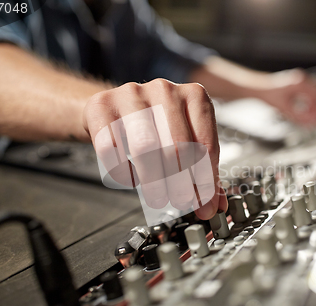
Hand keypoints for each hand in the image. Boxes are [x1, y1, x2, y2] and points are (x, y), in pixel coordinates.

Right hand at [82, 79, 227, 220]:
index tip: (203, 201)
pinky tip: (131, 180)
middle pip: (177, 147)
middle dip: (181, 183)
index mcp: (194, 96)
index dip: (205, 179)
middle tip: (180, 202)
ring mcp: (131, 95)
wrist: (114, 106)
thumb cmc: (155, 125)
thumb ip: (202, 170)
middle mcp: (165, 90)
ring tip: (158, 198)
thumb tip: (214, 204)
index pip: (205, 144)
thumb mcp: (186, 141)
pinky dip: (122, 170)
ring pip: (145, 147)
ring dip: (154, 181)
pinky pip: (110, 147)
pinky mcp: (101, 106)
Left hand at [253, 69, 315, 126]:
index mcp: (299, 82)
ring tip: (312, 117)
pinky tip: (306, 111)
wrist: (255, 87)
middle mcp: (300, 78)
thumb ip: (299, 117)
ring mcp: (298, 79)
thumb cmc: (266, 94)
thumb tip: (311, 124)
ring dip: (315, 104)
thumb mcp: (283, 108)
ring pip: (314, 92)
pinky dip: (309, 101)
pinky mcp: (295, 82)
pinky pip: (308, 91)